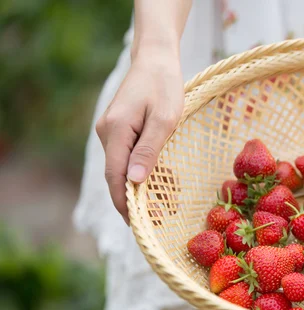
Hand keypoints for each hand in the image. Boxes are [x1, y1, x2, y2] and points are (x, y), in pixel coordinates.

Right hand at [96, 46, 183, 223]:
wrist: (156, 59)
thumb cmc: (164, 86)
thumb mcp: (164, 119)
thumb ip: (149, 149)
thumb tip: (134, 181)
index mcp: (115, 130)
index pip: (115, 176)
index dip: (125, 203)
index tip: (138, 225)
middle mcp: (107, 133)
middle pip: (116, 175)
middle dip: (133, 201)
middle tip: (154, 222)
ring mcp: (111, 131)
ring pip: (123, 167)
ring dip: (141, 187)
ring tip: (163, 207)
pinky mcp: (120, 130)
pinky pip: (128, 157)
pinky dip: (143, 171)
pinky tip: (162, 182)